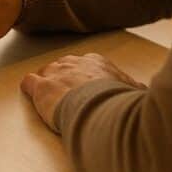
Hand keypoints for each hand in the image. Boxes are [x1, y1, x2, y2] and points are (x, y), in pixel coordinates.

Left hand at [21, 53, 145, 131]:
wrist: (100, 108)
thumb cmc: (117, 101)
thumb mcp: (131, 91)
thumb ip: (133, 88)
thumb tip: (142, 90)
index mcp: (95, 63)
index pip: (85, 65)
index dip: (82, 77)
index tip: (84, 87)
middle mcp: (73, 63)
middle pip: (63, 67)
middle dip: (62, 79)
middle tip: (65, 94)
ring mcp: (55, 73)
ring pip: (45, 72)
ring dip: (46, 84)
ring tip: (48, 97)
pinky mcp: (41, 87)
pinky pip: (29, 81)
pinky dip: (29, 88)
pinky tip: (31, 93)